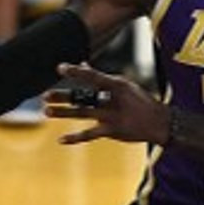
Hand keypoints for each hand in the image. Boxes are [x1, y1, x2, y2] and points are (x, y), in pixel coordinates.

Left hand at [45, 63, 170, 145]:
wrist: (159, 122)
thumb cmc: (139, 100)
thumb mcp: (124, 85)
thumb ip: (101, 77)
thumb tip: (83, 64)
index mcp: (116, 85)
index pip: (92, 76)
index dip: (76, 71)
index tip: (59, 67)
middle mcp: (112, 99)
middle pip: (83, 96)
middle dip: (63, 96)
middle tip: (44, 96)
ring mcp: (111, 116)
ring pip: (83, 113)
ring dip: (63, 113)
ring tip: (47, 111)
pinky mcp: (112, 131)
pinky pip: (90, 135)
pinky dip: (75, 138)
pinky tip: (61, 139)